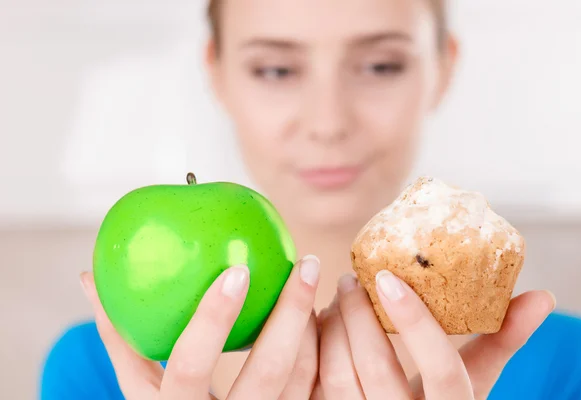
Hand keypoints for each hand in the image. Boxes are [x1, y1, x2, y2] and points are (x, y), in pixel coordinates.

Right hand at [80, 255, 320, 399]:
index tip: (237, 271)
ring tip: (315, 279)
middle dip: (290, 312)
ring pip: (300, 376)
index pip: (190, 367)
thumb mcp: (137, 388)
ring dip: (313, 324)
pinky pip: (315, 384)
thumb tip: (87, 277)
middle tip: (306, 262)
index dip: (212, 320)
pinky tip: (320, 312)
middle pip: (268, 371)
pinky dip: (320, 344)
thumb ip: (119, 338)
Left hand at [315, 271, 554, 399]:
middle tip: (350, 280)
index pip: (443, 372)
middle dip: (358, 316)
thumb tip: (541, 297)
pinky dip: (314, 349)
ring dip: (331, 329)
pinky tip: (318, 324)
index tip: (388, 277)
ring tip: (335, 300)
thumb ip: (502, 341)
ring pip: (338, 376)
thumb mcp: (475, 381)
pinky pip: (315, 385)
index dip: (417, 325)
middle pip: (376, 369)